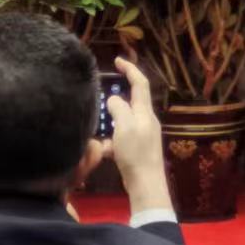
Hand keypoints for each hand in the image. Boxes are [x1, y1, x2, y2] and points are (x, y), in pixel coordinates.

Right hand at [106, 55, 172, 214]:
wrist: (145, 184)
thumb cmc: (135, 152)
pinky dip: (111, 141)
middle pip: (132, 100)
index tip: (117, 60)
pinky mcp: (138, 149)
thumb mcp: (124, 126)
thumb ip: (119, 108)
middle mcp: (146, 119)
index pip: (139, 82)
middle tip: (100, 96)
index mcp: (145, 111)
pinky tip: (102, 150)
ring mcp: (143, 135)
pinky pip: (122, 138)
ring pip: (123, 121)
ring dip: (110, 123)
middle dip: (116, 97)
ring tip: (97, 128)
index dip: (129, 69)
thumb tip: (114, 99)